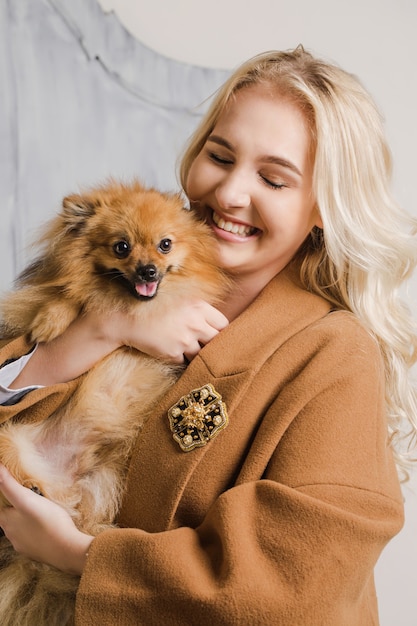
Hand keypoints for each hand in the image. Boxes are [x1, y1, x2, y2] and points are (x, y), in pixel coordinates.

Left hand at [0, 464, 92, 574]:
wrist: (67, 549)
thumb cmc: (48, 522)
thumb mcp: (27, 499)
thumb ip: (9, 485)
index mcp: (6, 522)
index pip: (0, 506)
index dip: (6, 496)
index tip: (21, 491)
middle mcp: (11, 536)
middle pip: (9, 518)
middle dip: (17, 508)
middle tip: (32, 498)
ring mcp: (24, 546)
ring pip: (21, 529)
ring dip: (27, 521)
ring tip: (40, 511)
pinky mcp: (36, 552)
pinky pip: (33, 539)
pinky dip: (37, 532)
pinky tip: (47, 527)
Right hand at [103, 299, 228, 363]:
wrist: (129, 319)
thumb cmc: (155, 306)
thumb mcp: (181, 299)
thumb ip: (200, 309)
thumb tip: (216, 324)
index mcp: (199, 307)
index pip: (224, 324)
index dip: (221, 330)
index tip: (218, 334)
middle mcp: (195, 324)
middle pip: (217, 341)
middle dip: (213, 344)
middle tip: (209, 346)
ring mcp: (184, 340)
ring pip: (202, 354)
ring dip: (198, 355)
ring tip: (190, 351)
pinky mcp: (173, 353)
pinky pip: (185, 361)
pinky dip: (182, 360)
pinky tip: (176, 354)